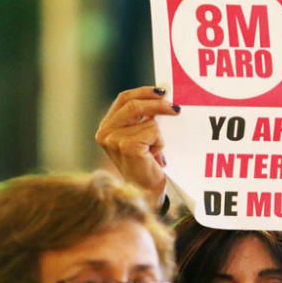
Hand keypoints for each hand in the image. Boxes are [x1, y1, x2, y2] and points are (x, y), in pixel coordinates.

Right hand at [95, 87, 179, 206]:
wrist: (146, 192)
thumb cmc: (146, 164)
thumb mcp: (140, 136)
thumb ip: (142, 117)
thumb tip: (162, 94)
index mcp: (106, 127)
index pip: (123, 98)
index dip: (143, 92)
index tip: (162, 91)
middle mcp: (105, 132)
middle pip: (134, 104)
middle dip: (158, 104)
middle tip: (176, 108)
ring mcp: (114, 140)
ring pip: (149, 121)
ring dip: (158, 135)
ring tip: (155, 150)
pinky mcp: (128, 146)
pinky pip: (153, 132)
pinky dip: (160, 143)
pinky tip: (154, 157)